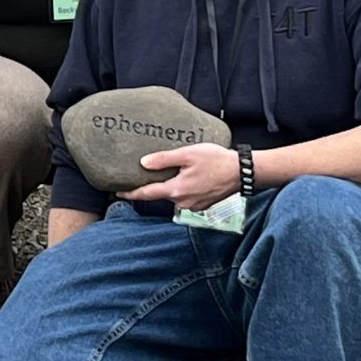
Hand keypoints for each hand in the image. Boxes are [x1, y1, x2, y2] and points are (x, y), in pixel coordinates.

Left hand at [122, 141, 241, 210]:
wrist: (242, 171)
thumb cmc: (216, 160)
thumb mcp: (187, 154)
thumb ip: (164, 160)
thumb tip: (144, 163)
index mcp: (177, 190)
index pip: (147, 194)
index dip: (131, 193)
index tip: (118, 192)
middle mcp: (184, 202)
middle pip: (162, 193)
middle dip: (157, 183)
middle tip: (155, 169)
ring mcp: (195, 206)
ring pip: (176, 195)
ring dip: (174, 184)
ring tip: (181, 169)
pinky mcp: (204, 205)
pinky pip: (188, 197)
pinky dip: (186, 188)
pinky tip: (193, 176)